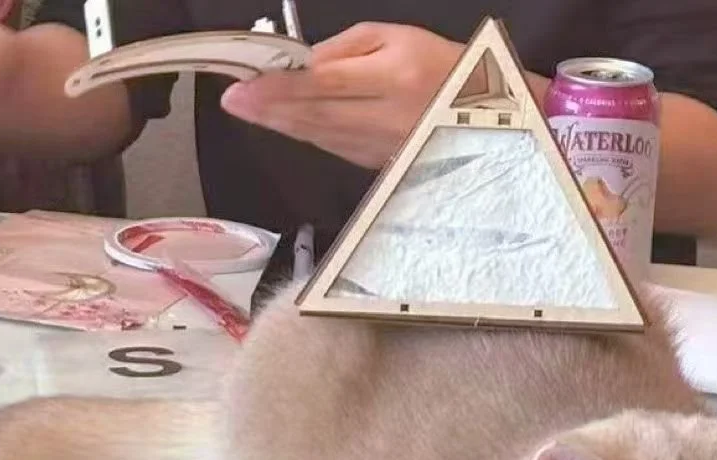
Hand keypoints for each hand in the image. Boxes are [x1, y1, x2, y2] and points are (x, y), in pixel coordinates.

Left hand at [220, 22, 464, 168]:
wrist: (482, 113)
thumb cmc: (441, 68)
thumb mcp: (394, 38)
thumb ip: (344, 49)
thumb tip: (302, 66)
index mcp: (393, 78)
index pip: (324, 85)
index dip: (280, 89)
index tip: (246, 88)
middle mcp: (386, 118)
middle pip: (315, 116)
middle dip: (269, 109)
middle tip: (234, 102)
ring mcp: (381, 147)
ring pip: (320, 137)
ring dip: (280, 125)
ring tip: (248, 112)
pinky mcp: (378, 164)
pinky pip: (333, 148)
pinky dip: (304, 136)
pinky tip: (282, 127)